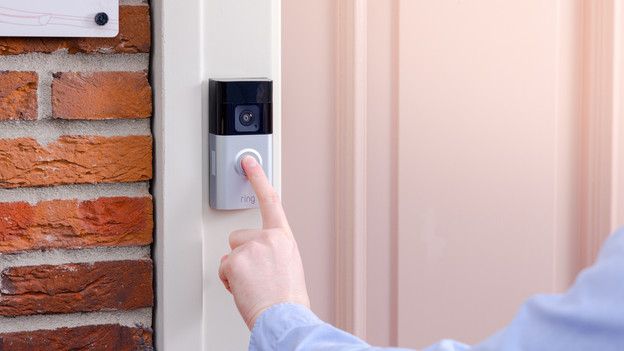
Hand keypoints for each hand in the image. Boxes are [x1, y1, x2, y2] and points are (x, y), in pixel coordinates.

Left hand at [218, 156, 310, 329]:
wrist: (285, 316)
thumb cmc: (288, 299)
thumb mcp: (289, 265)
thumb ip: (274, 250)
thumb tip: (262, 255)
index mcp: (283, 237)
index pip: (270, 200)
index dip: (258, 177)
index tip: (248, 161)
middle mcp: (267, 238)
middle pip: (238, 237)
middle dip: (241, 254)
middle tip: (257, 276)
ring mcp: (250, 248)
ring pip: (230, 254)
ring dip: (236, 269)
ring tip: (253, 284)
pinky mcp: (234, 261)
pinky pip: (223, 269)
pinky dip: (230, 282)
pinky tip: (245, 290)